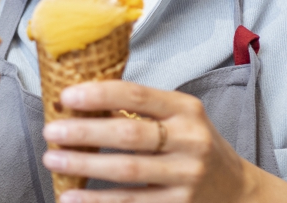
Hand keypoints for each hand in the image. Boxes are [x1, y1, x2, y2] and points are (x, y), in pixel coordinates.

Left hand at [40, 80, 285, 202]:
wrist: (235, 189)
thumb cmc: (193, 144)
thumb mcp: (179, 116)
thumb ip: (142, 108)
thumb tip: (81, 100)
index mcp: (185, 109)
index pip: (137, 95)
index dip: (99, 95)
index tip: (66, 97)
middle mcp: (189, 140)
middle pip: (129, 135)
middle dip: (84, 133)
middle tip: (51, 132)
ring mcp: (185, 176)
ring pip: (126, 171)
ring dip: (84, 167)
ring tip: (53, 161)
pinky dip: (97, 202)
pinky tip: (71, 198)